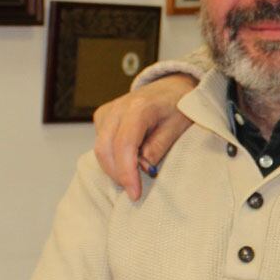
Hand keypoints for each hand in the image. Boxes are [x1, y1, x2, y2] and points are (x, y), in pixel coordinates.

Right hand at [93, 76, 197, 200]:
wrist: (172, 86)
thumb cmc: (179, 106)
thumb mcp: (179, 126)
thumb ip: (160, 145)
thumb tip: (144, 168)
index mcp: (139, 108)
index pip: (124, 145)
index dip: (126, 173)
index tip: (134, 193)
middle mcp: (118, 107)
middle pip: (104, 149)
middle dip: (117, 175)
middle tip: (134, 191)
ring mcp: (108, 110)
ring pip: (100, 148)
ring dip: (114, 167)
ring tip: (135, 175)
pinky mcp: (103, 116)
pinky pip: (100, 143)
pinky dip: (112, 157)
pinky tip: (129, 160)